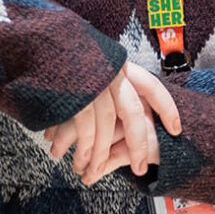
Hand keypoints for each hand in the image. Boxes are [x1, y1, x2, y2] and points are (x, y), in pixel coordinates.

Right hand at [43, 62, 182, 184]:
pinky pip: (85, 127)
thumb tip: (126, 109)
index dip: (167, 108)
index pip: (151, 87)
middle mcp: (110, 73)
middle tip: (141, 167)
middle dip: (139, 143)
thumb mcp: (95, 62)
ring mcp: (93, 83)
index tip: (177, 129)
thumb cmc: (67, 56)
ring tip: (95, 171)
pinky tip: (82, 160)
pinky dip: (86, 147)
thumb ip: (110, 81)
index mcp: (120, 65)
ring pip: (106, 125)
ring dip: (102, 153)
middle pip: (132, 113)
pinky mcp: (74, 94)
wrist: (37, 42)